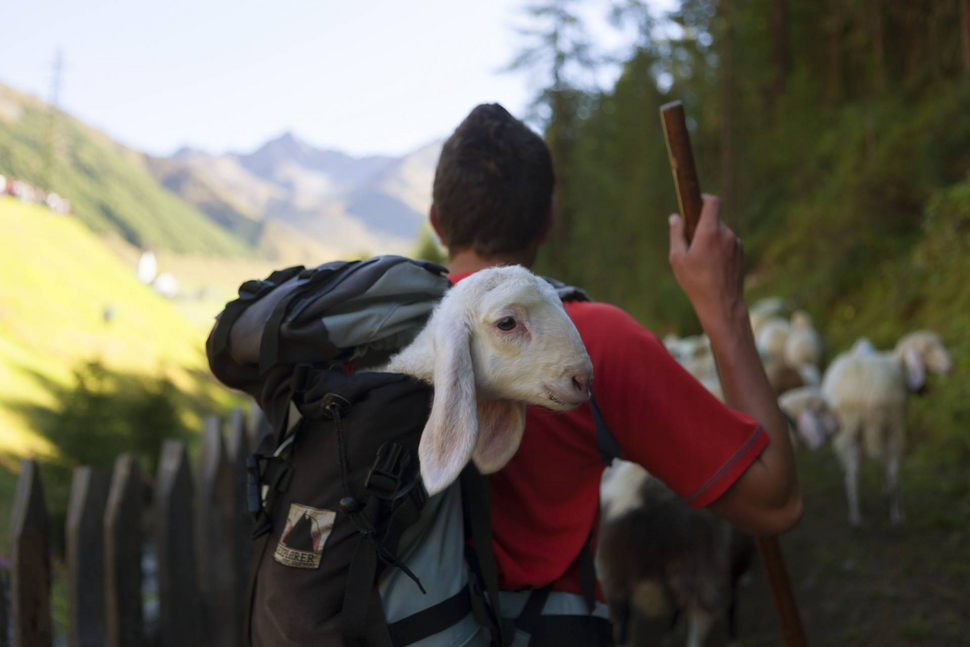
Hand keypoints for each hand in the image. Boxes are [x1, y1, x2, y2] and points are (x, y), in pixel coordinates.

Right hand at [668, 195, 746, 328]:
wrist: (722, 304)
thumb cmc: (696, 282)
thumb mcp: (678, 259)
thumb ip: (676, 234)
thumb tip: (675, 217)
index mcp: (709, 231)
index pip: (712, 201)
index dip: (703, 198)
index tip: (695, 203)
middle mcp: (726, 234)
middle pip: (714, 220)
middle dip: (703, 226)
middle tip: (692, 244)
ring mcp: (737, 244)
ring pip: (722, 233)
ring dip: (712, 240)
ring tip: (703, 262)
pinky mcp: (742, 254)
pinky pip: (729, 244)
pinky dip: (721, 250)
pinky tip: (714, 268)